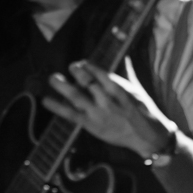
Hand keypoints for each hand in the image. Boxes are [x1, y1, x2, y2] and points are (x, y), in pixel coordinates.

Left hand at [42, 59, 174, 157]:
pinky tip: (46, 100)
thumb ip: (126, 73)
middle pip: (87, 82)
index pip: (101, 73)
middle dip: (77, 71)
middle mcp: (106, 100)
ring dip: (62, 86)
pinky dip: (57, 107)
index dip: (89, 66)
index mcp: (119, 90)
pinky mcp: (90, 125)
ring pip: (76, 96)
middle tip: (72, 66)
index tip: (83, 63)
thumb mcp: (136, 90)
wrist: (145, 136)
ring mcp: (97, 113)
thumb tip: (125, 56)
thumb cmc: (143, 111)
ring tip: (53, 78)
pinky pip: (70, 114)